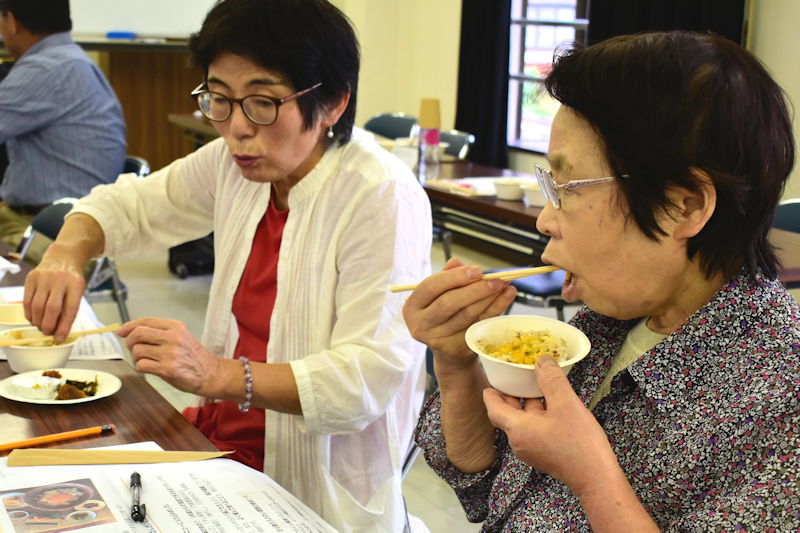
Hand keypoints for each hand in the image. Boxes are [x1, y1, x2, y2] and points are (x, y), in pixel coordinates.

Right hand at [23, 246, 86, 342]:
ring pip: (37, 306)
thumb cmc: (72, 279)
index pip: (70, 309)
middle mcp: (59, 279)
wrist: (63, 257)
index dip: (64, 326)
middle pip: (51, 309)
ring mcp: (44, 278)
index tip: (60, 338)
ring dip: (38, 321)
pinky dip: (29, 314)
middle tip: (48, 332)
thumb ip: (70, 310)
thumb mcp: (78, 291)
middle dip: (48, 325)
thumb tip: (59, 333)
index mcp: (76, 284)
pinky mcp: (31, 278)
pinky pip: (27, 301)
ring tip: (42, 326)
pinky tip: (34, 318)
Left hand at [118, 317, 221, 394]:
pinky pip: (142, 365)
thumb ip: (161, 332)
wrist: (211, 373)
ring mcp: (170, 354)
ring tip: (148, 360)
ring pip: (137, 350)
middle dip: (129, 341)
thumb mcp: (182, 336)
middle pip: (138, 333)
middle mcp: (173, 338)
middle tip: (131, 347)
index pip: (146, 321)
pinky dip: (142, 367)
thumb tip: (133, 332)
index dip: (129, 325)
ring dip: (137, 357)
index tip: (121, 331)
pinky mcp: (167, 369)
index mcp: (176, 327)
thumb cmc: (195, 357)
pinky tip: (151, 368)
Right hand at [402, 258, 515, 371]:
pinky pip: (479, 325)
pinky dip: (495, 309)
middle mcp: (420, 325)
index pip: (431, 287)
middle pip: (449, 303)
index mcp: (412, 307)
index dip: (454, 277)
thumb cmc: (443, 315)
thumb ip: (446, 277)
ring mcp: (437, 340)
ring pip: (467, 315)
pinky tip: (506, 297)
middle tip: (495, 279)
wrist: (448, 351)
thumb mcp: (439, 295)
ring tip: (504, 285)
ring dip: (489, 298)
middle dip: (475, 289)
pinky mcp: (456, 349)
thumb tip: (457, 262)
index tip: (477, 271)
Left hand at [483, 354, 618, 495]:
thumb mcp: (566, 404)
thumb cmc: (580, 445)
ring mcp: (531, 450)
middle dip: (510, 395)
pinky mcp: (544, 454)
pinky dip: (537, 415)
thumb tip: (542, 360)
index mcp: (518, 429)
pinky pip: (534, 430)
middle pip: (507, 414)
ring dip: (527, 404)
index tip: (491, 380)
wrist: (596, 478)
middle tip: (514, 378)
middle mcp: (519, 442)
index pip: (493, 408)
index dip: (491, 393)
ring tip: (536, 386)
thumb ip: (552, 380)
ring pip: (522, 421)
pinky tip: (552, 405)